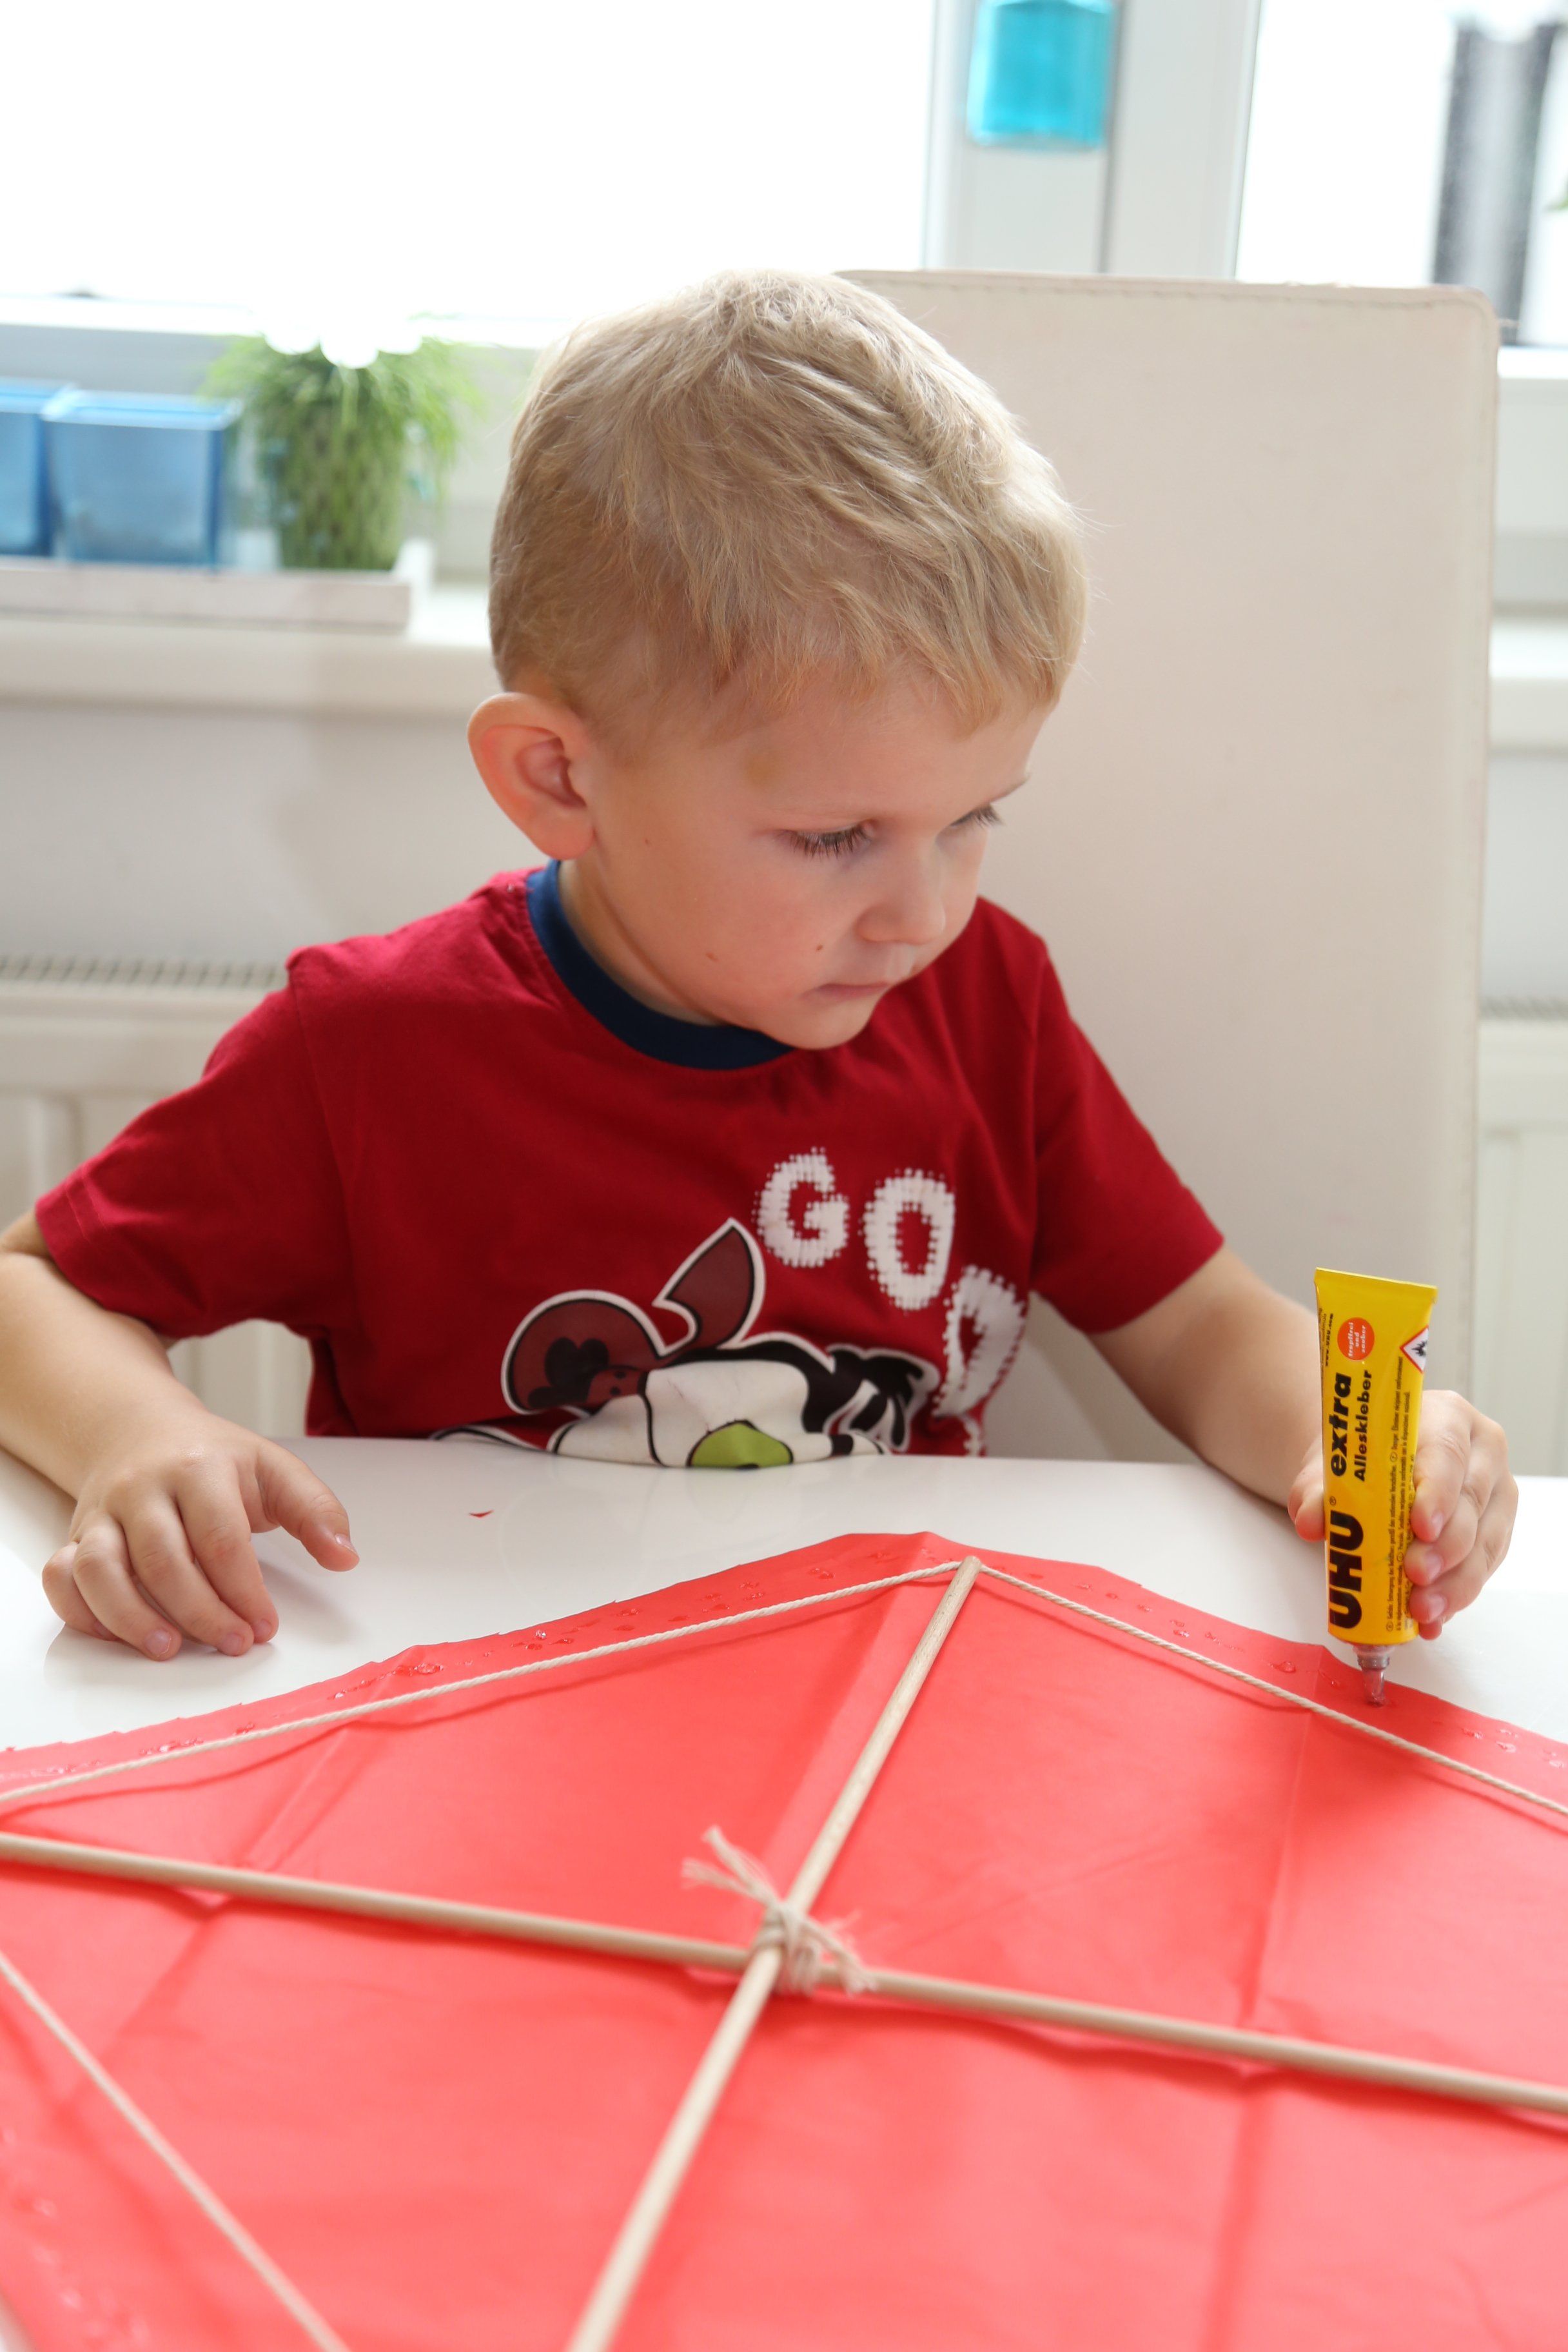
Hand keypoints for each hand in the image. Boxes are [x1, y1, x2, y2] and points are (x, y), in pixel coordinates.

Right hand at [42, 1405, 356, 1659]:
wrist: (140, 1430)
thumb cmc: (215, 1460)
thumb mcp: (274, 1469)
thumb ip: (315, 1510)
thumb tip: (345, 1556)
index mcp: (200, 1468)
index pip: (220, 1536)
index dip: (244, 1589)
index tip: (265, 1626)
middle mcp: (144, 1488)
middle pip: (163, 1559)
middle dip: (200, 1611)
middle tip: (233, 1643)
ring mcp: (103, 1513)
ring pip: (101, 1568)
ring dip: (131, 1617)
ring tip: (170, 1649)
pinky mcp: (75, 1536)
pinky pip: (62, 1577)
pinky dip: (82, 1612)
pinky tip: (119, 1636)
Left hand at [1288, 1390, 1516, 1638]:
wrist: (1374, 1463)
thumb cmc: (1361, 1455)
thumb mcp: (1332, 1462)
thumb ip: (1317, 1487)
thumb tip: (1313, 1522)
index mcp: (1446, 1418)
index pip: (1447, 1452)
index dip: (1438, 1491)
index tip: (1420, 1526)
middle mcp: (1481, 1453)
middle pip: (1472, 1502)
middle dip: (1445, 1546)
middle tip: (1416, 1576)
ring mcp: (1495, 1495)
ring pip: (1484, 1542)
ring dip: (1454, 1583)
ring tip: (1422, 1610)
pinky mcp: (1495, 1532)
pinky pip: (1482, 1568)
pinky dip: (1455, 1596)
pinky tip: (1431, 1619)